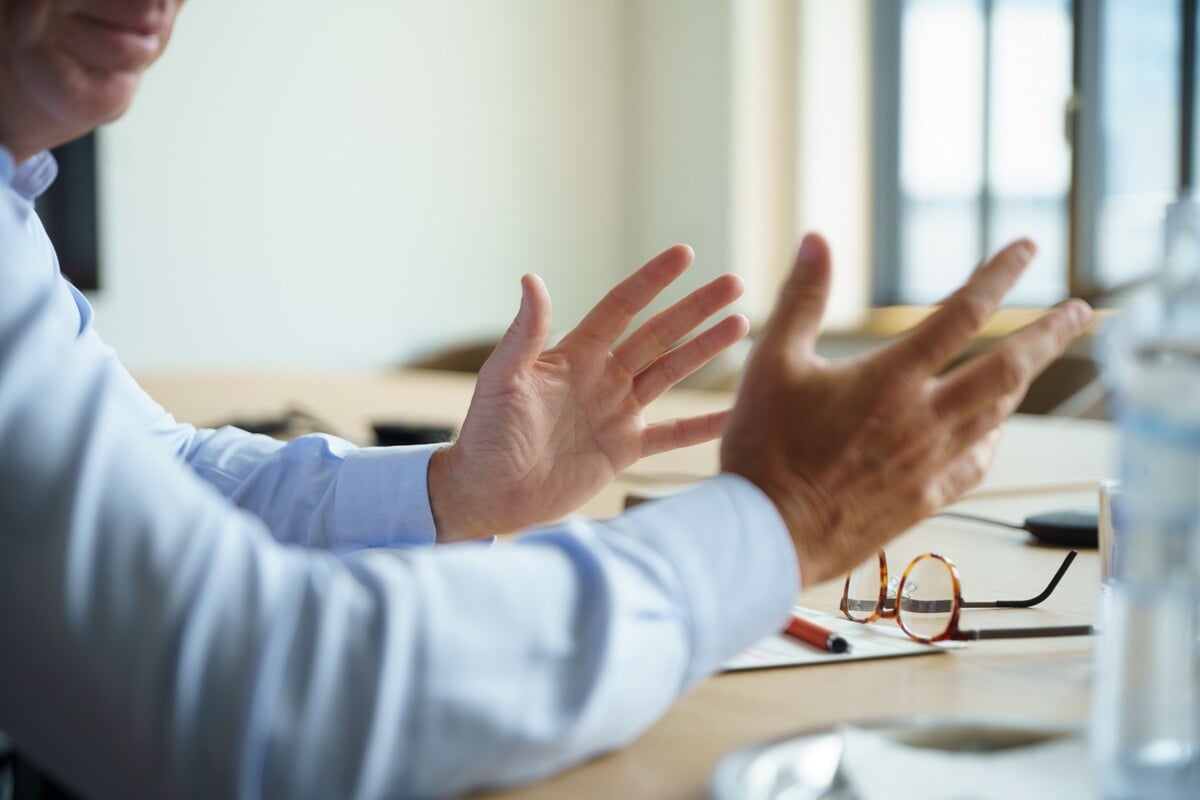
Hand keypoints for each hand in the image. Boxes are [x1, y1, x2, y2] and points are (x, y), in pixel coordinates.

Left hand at [429, 245, 748, 540]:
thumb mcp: (502, 379)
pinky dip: (702, 426)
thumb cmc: (486, 433)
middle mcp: (602, 377)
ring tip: (742, 326)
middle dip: (696, 309)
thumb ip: (525, 333)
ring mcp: (616, 412)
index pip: (622, 307)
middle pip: (659, 335)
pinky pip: (671, 435)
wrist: (487, 492)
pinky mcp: (623, 450)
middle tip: (735, 284)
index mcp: (575, 354)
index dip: (653, 281)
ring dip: (706, 350)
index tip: (686, 254)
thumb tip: (531, 278)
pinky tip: (732, 411)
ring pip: (672, 374)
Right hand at [721, 234, 1092, 584]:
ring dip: (1024, 381)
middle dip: (1051, 334)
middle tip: (1081, 311)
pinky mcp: (925, 500)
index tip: (1025, 249)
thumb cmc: (763, 447)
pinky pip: (978, 462)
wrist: (765, 532)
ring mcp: (930, 464)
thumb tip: (817, 239)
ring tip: (1035, 360)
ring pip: (998, 414)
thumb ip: (802, 298)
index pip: (963, 313)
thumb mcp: (772, 361)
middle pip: (1009, 368)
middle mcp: (923, 419)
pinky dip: (994, 436)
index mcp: (890, 379)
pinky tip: (993, 428)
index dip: (1000, 274)